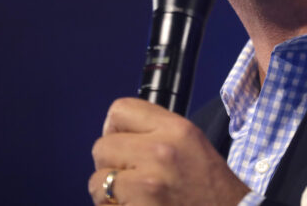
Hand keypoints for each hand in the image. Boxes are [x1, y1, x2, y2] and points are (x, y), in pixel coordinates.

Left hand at [89, 97, 250, 205]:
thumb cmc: (209, 188)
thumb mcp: (191, 143)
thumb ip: (157, 132)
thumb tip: (115, 133)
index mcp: (177, 129)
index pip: (120, 110)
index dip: (114, 128)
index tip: (120, 142)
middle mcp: (161, 151)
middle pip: (102, 146)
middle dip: (109, 164)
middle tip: (128, 177)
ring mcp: (149, 183)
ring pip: (97, 179)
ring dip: (108, 192)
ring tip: (131, 197)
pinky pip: (104, 205)